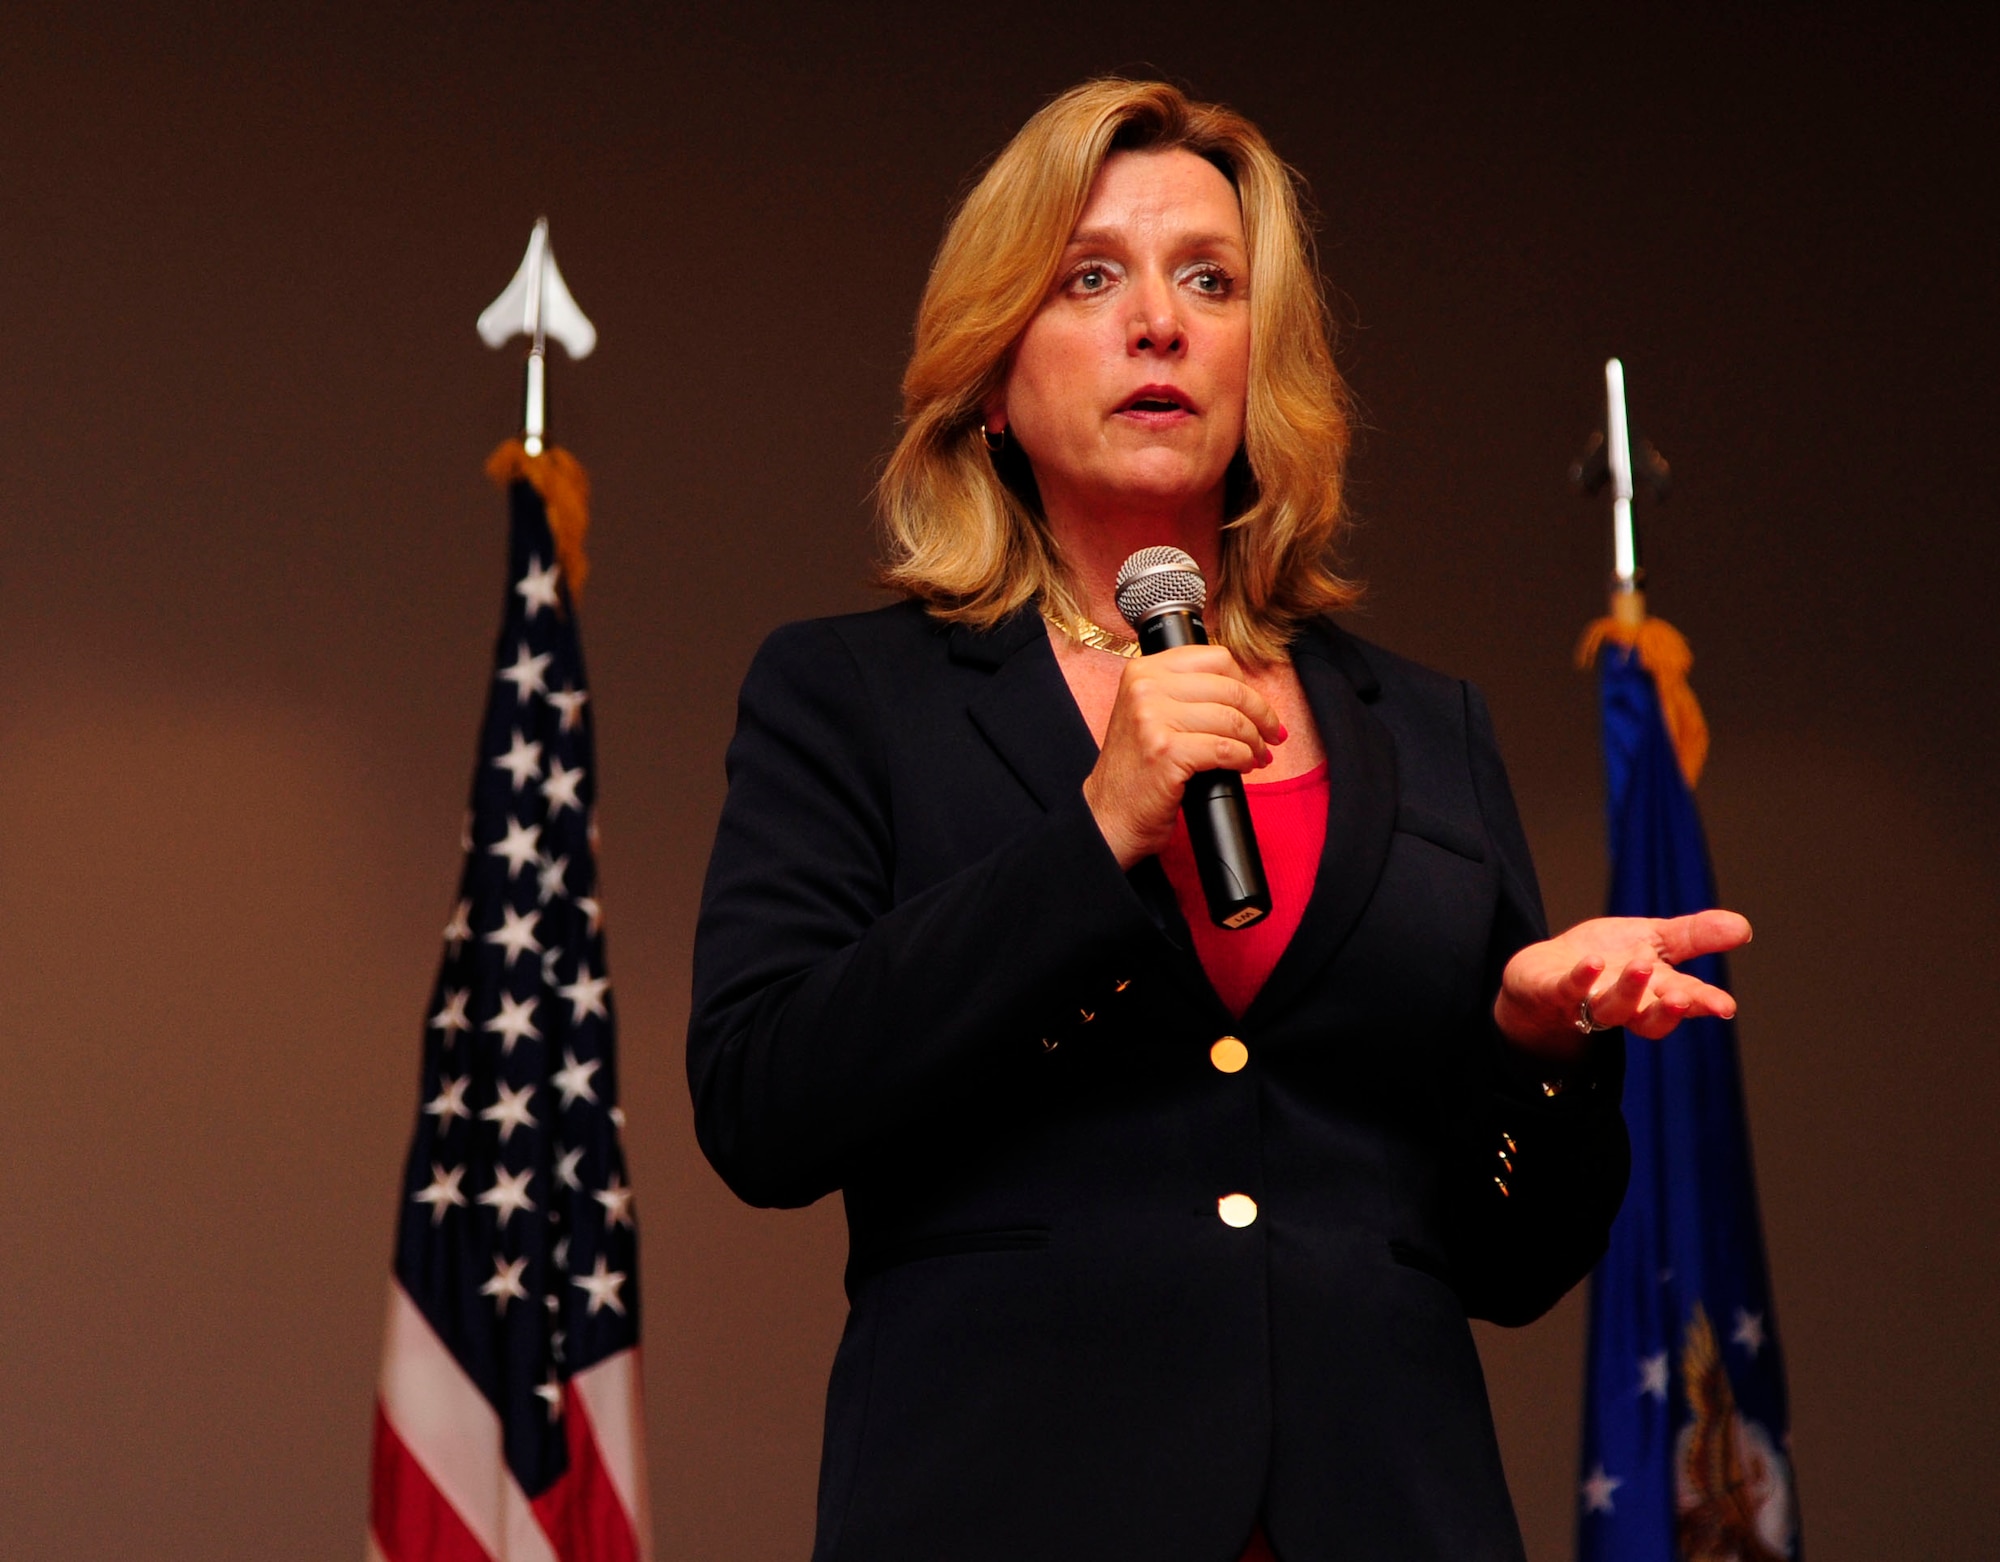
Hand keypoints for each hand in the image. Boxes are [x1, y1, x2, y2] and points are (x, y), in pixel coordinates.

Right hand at [1083, 644, 1284, 868]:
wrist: (1108, 814)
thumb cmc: (1136, 769)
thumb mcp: (1151, 714)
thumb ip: (1186, 694)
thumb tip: (1246, 694)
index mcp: (1144, 670)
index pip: (1216, 658)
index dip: (1245, 684)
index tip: (1255, 706)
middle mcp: (1145, 687)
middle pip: (1230, 688)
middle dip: (1261, 715)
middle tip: (1272, 735)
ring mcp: (1152, 718)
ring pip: (1231, 719)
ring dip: (1255, 742)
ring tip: (1258, 756)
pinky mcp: (1165, 752)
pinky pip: (1225, 749)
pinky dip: (1243, 759)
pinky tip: (1243, 766)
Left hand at [1493, 910, 1752, 1062]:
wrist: (1546, 972)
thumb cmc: (1606, 959)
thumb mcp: (1653, 940)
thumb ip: (1694, 937)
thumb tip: (1744, 927)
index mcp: (1653, 991)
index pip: (1683, 1000)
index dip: (1703, 1004)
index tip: (1725, 1006)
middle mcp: (1624, 1003)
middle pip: (1650, 1016)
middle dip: (1668, 1010)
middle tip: (1684, 998)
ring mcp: (1588, 1000)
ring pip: (1611, 1007)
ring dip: (1628, 989)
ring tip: (1642, 966)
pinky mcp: (1554, 990)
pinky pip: (1568, 989)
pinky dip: (1581, 977)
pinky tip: (1593, 962)